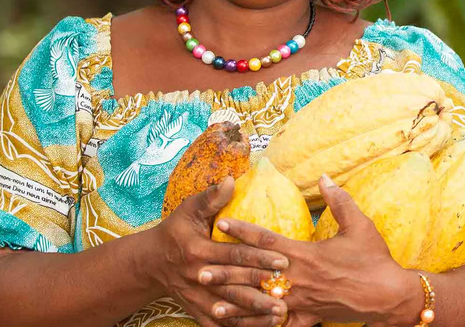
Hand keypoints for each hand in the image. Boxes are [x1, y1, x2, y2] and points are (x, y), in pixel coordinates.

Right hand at [148, 177, 291, 326]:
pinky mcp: (195, 310)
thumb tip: (231, 179)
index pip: (234, 255)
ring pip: (228, 308)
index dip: (258, 257)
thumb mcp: (188, 210)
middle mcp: (197, 276)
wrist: (150, 262)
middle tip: (287, 291)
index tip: (283, 259)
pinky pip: (217, 322)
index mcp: (197, 251)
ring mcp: (195, 297)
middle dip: (260, 289)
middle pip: (234, 285)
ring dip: (253, 314)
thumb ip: (211, 197)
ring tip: (279, 315)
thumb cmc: (175, 231)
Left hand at [212, 175, 420, 326]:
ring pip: (259, 301)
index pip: (266, 241)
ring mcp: (301, 301)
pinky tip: (238, 323)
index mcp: (306, 254)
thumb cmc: (374, 260)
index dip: (242, 231)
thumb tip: (324, 177)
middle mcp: (298, 278)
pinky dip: (256, 324)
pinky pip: (277, 324)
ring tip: (209, 298)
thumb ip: (339, 201)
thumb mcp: (360, 225)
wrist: (388, 296)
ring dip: (233, 299)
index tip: (222, 223)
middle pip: (254, 273)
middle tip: (199, 267)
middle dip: (226, 269)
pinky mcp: (308, 318)